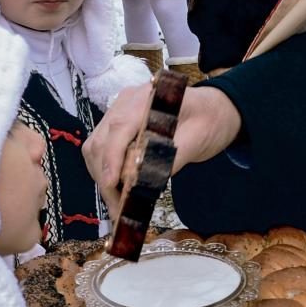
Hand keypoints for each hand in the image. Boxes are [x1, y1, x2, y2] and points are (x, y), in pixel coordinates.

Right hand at [84, 84, 242, 211]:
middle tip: (118, 209)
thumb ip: (170, 158)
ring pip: (95, 146)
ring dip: (102, 176)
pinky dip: (105, 170)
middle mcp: (127, 101)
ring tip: (117, 204)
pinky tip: (117, 188)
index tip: (112, 184)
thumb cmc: (208, 122)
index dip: (112, 157)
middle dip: (105, 177)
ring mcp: (118, 110)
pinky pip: (100, 147)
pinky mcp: (116, 122)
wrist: (211, 111)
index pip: (120, 127)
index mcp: (149, 97)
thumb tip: (140, 181)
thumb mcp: (197, 141)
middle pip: (101, 140)